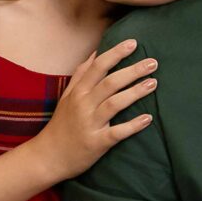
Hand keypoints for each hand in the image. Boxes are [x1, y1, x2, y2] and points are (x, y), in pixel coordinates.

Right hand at [35, 39, 157, 182]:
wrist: (48, 157)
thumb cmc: (61, 124)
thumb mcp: (66, 96)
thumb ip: (81, 74)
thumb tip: (96, 52)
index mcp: (77, 92)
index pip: (98, 67)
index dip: (116, 53)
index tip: (133, 43)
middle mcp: (83, 105)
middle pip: (110, 83)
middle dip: (132, 70)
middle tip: (153, 62)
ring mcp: (90, 124)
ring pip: (114, 104)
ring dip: (135, 92)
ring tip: (153, 83)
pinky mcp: (96, 143)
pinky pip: (117, 132)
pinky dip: (133, 125)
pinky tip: (148, 118)